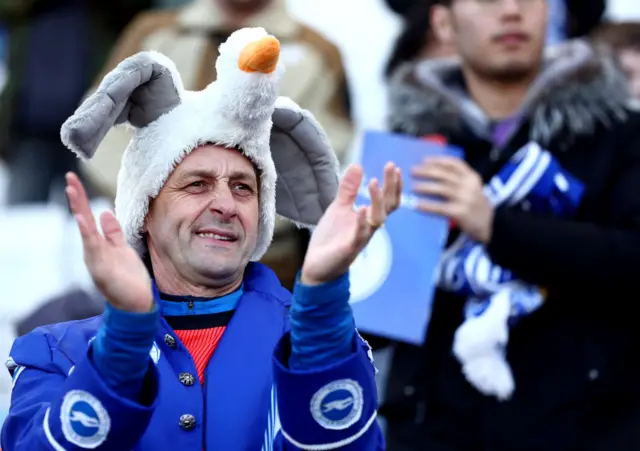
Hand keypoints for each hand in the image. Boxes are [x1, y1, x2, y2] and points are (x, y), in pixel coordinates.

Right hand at [65, 172, 153, 312]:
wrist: (136, 304)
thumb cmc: (129, 278)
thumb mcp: (123, 250)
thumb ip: (113, 233)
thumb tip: (105, 212)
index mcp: (100, 245)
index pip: (89, 217)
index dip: (82, 199)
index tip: (75, 180)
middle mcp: (94, 250)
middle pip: (83, 220)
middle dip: (77, 199)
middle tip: (70, 178)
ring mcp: (96, 260)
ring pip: (85, 231)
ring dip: (79, 210)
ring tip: (72, 191)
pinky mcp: (102, 269)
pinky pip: (94, 249)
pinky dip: (88, 234)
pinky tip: (84, 219)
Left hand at [301, 162, 401, 284]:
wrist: (317, 265)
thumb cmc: (332, 237)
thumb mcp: (339, 208)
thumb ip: (349, 189)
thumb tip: (358, 165)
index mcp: (369, 217)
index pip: (388, 199)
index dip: (393, 184)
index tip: (393, 165)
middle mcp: (370, 227)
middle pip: (389, 206)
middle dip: (392, 187)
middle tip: (391, 167)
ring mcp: (361, 237)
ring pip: (378, 219)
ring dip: (377, 200)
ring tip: (373, 182)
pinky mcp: (350, 248)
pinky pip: (360, 234)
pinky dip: (362, 221)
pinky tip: (362, 207)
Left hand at [411, 156, 493, 242]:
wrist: (490, 226)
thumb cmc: (475, 206)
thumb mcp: (472, 189)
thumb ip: (458, 181)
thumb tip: (431, 173)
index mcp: (472, 177)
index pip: (454, 163)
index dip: (437, 160)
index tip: (423, 160)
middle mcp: (469, 185)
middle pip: (444, 174)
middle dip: (427, 171)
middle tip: (412, 171)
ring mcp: (466, 199)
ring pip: (441, 189)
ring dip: (425, 187)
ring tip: (413, 187)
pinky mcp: (461, 212)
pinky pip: (440, 207)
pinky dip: (427, 205)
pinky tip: (418, 205)